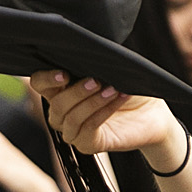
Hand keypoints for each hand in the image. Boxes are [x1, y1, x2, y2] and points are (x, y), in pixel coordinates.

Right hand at [29, 72, 189, 166]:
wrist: (152, 111)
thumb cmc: (127, 85)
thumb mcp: (108, 68)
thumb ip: (90, 60)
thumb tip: (81, 47)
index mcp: (62, 89)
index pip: (39, 83)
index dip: (46, 79)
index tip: (63, 73)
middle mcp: (63, 112)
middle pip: (55, 104)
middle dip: (76, 91)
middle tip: (96, 80)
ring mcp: (73, 130)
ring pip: (70, 118)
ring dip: (91, 102)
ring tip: (112, 89)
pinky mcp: (88, 145)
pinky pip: (87, 130)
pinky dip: (102, 113)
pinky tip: (117, 98)